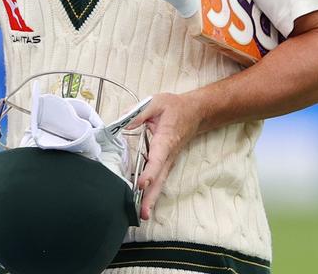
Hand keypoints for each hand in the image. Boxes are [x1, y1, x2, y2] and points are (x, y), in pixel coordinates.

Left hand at [128, 92, 205, 220]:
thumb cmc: (175, 107)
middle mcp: (169, 155)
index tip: (141, 183)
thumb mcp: (156, 102)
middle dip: (151, 196)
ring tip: (142, 214)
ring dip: (152, 198)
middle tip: (143, 213)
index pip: (157, 159)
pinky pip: (160, 179)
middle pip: (160, 179)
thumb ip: (138, 113)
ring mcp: (169, 160)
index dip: (149, 172)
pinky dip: (153, 192)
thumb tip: (121, 123)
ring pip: (161, 182)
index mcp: (166, 140)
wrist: (196, 112)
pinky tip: (145, 203)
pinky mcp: (167, 163)